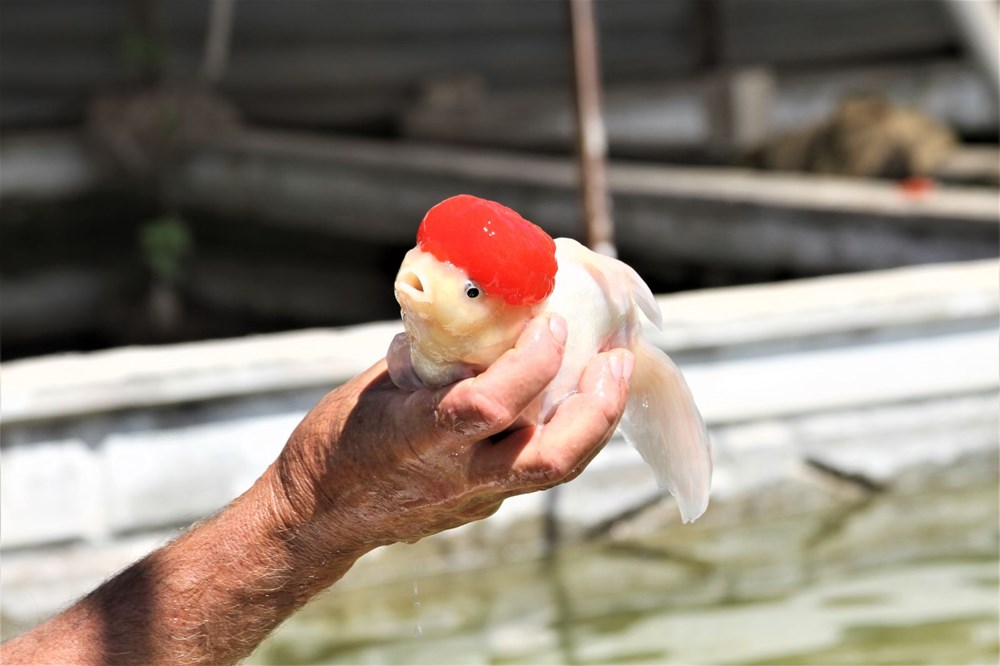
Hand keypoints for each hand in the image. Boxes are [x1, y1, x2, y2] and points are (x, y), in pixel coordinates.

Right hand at [271, 314, 632, 551]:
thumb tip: (485, 316)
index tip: (551, 323)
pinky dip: (568, 427)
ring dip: (597, 418)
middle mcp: (455, 475)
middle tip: (616, 358)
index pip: (487, 407)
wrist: (319, 516)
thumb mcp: (376, 387)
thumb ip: (434, 360)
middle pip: (549, 459)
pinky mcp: (485, 504)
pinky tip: (574, 392)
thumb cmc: (337, 440)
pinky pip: (538, 466)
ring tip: (613, 370)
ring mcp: (475, 496)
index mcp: (416, 438)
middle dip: (596, 408)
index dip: (530, 365)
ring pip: (557, 468)